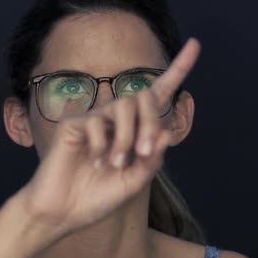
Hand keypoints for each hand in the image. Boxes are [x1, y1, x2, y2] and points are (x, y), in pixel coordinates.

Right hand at [20, 38, 201, 234]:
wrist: (63, 213)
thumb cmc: (97, 198)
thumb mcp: (133, 182)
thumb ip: (152, 160)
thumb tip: (166, 133)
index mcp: (133, 133)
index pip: (157, 97)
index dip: (177, 70)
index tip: (195, 44)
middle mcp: (115, 121)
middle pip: (142, 98)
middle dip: (149, 123)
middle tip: (143, 153)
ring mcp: (94, 120)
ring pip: (123, 107)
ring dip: (126, 137)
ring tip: (116, 164)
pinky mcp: (74, 124)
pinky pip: (97, 122)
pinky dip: (102, 144)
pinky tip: (94, 161)